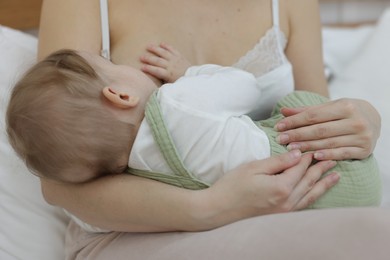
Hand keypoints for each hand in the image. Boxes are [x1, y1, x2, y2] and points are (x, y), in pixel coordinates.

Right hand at [140, 43, 191, 82]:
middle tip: (141, 57)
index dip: (148, 69)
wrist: (194, 77)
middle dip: (148, 58)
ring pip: (163, 53)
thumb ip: (164, 86)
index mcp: (169, 74)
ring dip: (155, 49)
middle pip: (157, 61)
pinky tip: (161, 43)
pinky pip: (172, 49)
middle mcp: (171, 66)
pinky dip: (166, 46)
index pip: (156, 71)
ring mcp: (175, 59)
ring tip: (148, 46)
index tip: (141, 67)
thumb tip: (155, 89)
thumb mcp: (172, 86)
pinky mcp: (179, 56)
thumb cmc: (182, 83)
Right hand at [203, 151, 338, 225]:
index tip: (312, 146)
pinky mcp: (280, 215)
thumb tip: (297, 154)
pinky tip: (317, 192)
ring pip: (310, 195)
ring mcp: (285, 211)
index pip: (300, 168)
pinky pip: (303, 205)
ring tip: (335, 176)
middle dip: (321, 168)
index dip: (306, 156)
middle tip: (333, 158)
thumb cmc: (233, 187)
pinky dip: (313, 196)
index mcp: (281, 187)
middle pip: (309, 181)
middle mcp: (287, 201)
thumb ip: (278, 162)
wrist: (219, 209)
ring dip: (323, 184)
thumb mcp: (253, 168)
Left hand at [275, 98, 380, 160]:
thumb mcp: (329, 107)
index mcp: (346, 106)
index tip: (279, 127)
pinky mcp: (364, 150)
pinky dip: (327, 155)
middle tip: (281, 139)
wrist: (374, 119)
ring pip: (328, 143)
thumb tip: (283, 111)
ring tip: (291, 149)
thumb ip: (307, 110)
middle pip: (320, 130)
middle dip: (297, 135)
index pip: (313, 115)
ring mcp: (362, 137)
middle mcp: (356, 121)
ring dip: (307, 147)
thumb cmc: (346, 112)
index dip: (294, 121)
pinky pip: (342, 154)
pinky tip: (313, 156)